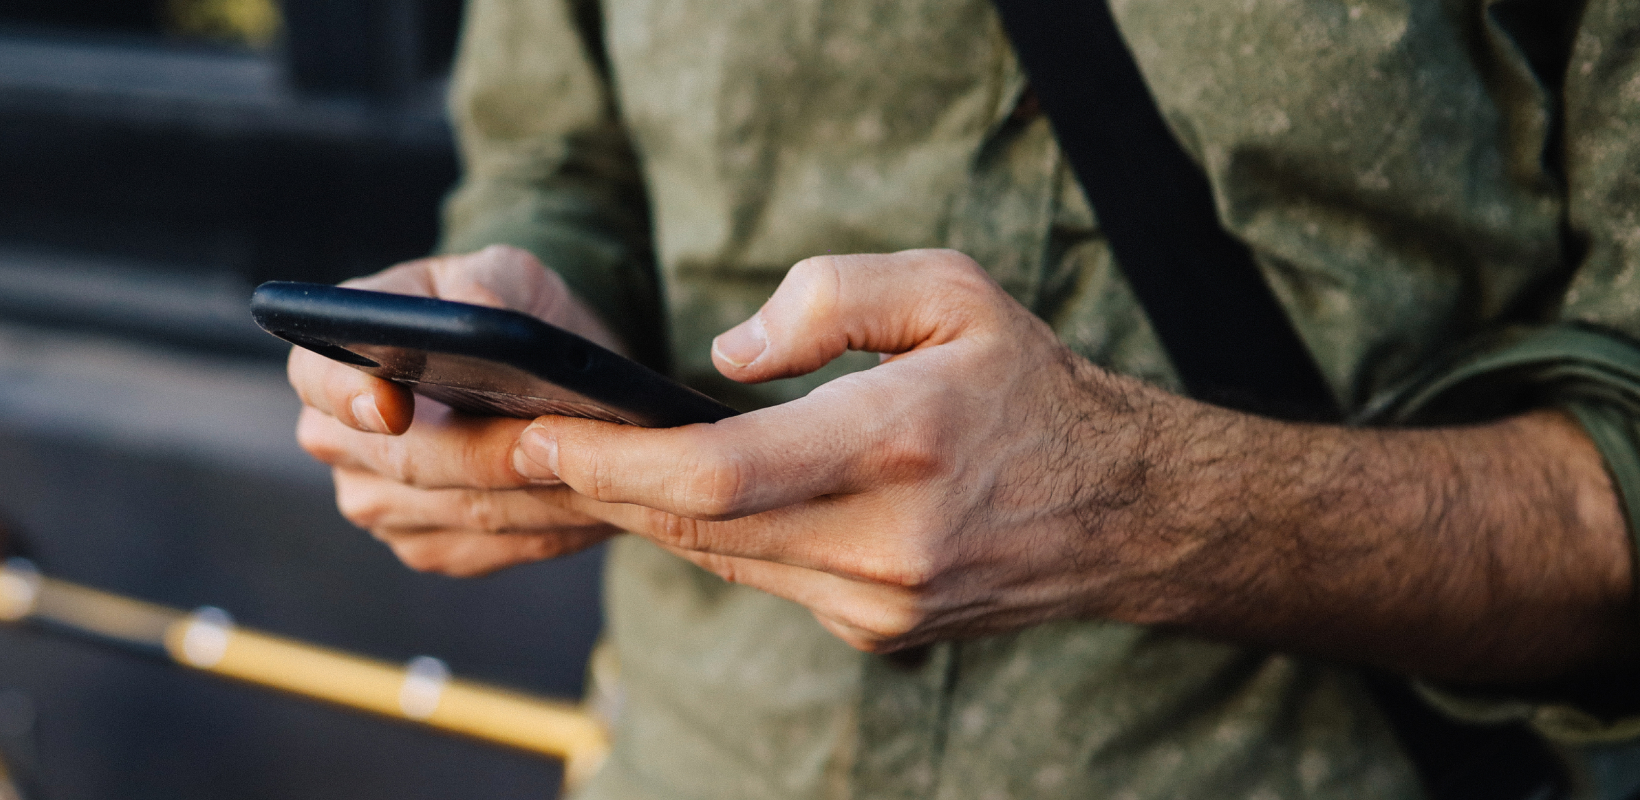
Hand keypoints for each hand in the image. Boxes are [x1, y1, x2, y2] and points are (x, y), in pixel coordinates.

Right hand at [290, 245, 624, 576]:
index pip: (318, 379)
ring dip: (535, 497)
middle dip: (487, 454)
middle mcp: (339, 438)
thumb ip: (483, 286)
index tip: (393, 408)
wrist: (541, 370)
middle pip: (405, 461)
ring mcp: (377, 501)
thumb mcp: (502, 274)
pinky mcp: (426, 544)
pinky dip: (550, 528)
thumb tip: (478, 315)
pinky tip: (597, 506)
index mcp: (333, 358)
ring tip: (603, 473)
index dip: (351, 397)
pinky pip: (489, 547)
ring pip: (459, 512)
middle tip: (556, 443)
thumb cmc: (508, 308)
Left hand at [513, 249, 1182, 650]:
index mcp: (899, 443)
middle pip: (700, 525)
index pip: (722, 473)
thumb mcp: (952, 291)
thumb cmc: (1026, 385)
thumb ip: (831, 297)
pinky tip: (675, 497)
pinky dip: (713, 536)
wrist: (1122, 512)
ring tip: (574, 463)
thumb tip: (722, 356)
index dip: (618, 461)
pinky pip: (762, 577)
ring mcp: (877, 601)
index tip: (542, 437)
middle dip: (601, 486)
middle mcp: (885, 541)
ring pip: (721, 558)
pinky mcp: (873, 630)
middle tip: (517, 447)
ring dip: (645, 514)